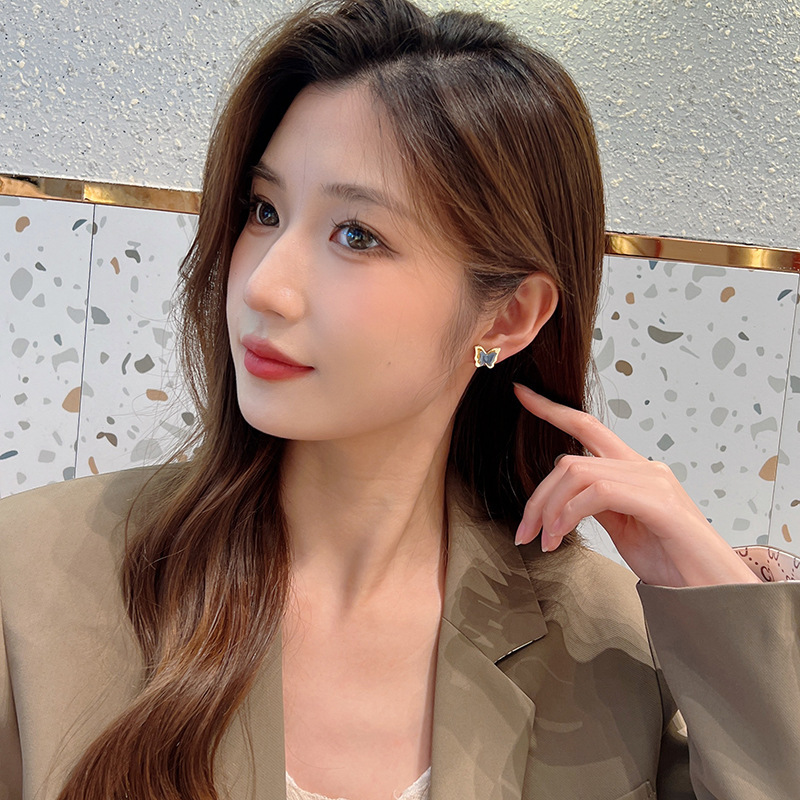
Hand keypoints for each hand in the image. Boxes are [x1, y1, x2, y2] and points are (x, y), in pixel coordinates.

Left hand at [513, 383, 759, 587]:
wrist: (713, 592)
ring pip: (578, 473)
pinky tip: (561, 536)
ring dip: (550, 509)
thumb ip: (597, 504)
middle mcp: (645, 467)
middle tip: (524, 532)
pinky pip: (598, 493)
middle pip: (570, 461)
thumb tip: (565, 497)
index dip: (552, 409)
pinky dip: (569, 514)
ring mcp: (654, 482)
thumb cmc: (672, 562)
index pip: (587, 427)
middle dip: (537, 497)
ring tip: (544, 541)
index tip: (522, 394)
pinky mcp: (659, 502)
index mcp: (635, 470)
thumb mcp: (623, 528)